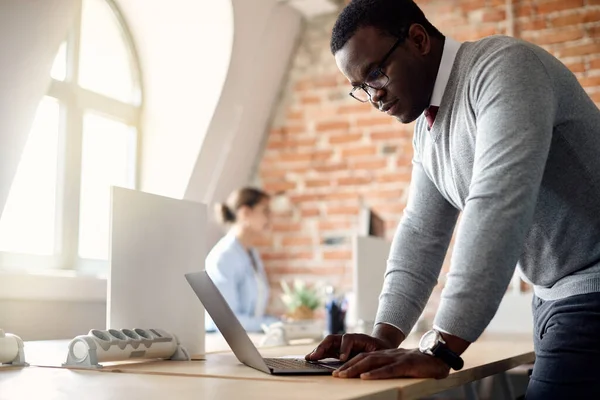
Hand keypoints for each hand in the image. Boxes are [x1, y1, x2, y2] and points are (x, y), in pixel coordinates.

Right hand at [305, 333, 391, 361]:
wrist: (380, 345)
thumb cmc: (381, 349)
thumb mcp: (380, 351)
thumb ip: (372, 354)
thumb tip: (365, 361)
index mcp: (358, 337)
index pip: (348, 338)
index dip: (344, 348)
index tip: (342, 358)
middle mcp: (347, 339)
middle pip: (332, 338)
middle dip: (323, 347)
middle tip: (316, 356)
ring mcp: (341, 343)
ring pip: (327, 343)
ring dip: (318, 350)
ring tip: (310, 358)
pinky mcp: (338, 349)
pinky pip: (327, 350)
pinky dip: (319, 354)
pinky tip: (311, 359)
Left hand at [333, 348, 449, 379]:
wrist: (440, 355)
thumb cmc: (421, 363)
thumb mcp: (401, 364)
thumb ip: (389, 367)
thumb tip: (373, 376)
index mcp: (386, 355)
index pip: (364, 358)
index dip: (350, 364)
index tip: (338, 372)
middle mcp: (388, 354)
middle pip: (363, 359)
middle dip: (348, 367)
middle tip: (335, 375)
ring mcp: (396, 358)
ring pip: (371, 363)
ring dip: (355, 369)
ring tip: (343, 376)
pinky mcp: (405, 365)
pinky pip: (387, 370)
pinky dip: (375, 374)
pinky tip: (365, 377)